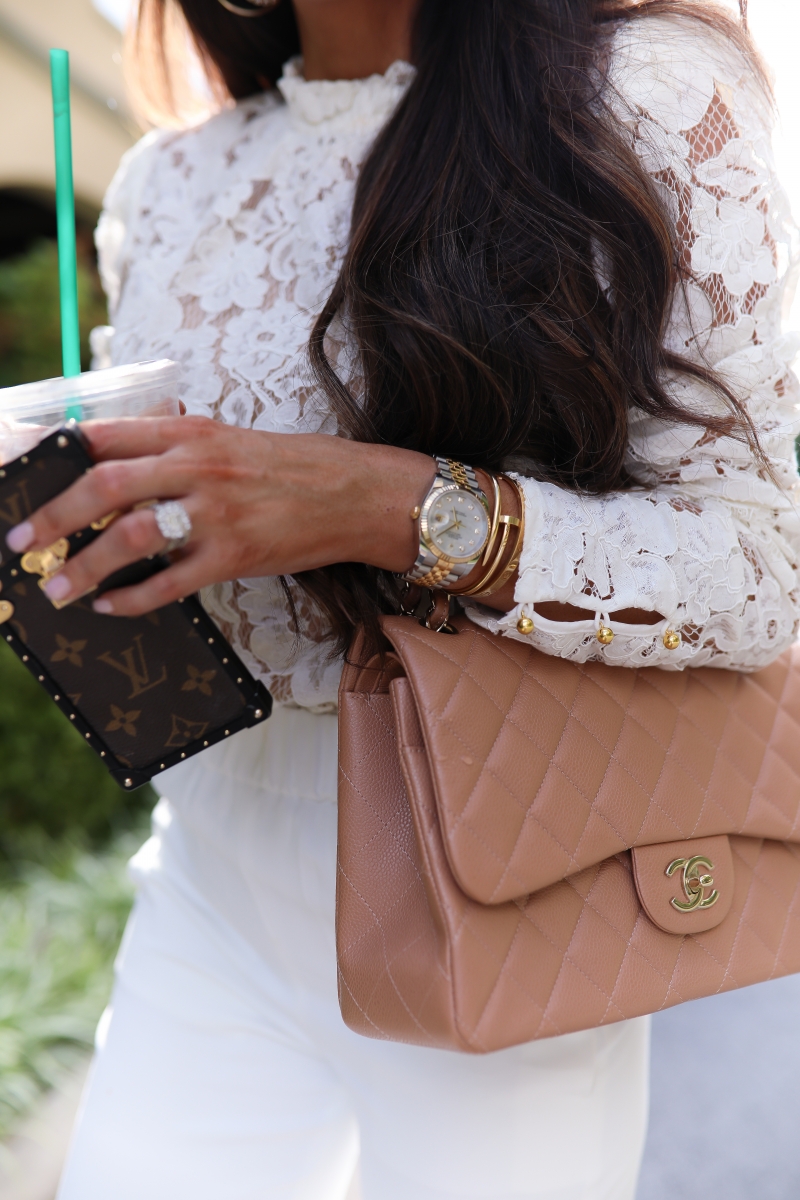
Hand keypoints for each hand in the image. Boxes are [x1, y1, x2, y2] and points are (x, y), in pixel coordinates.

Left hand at [4, 417, 434, 616]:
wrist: (357, 494)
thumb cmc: (294, 468)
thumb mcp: (232, 440)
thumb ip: (178, 448)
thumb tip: (121, 468)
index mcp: (193, 433)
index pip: (110, 435)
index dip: (58, 453)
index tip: (23, 471)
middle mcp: (199, 467)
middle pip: (106, 485)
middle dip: (54, 515)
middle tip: (20, 539)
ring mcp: (217, 512)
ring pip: (132, 536)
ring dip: (85, 564)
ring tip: (55, 587)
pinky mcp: (236, 555)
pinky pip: (171, 582)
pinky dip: (133, 597)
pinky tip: (110, 605)